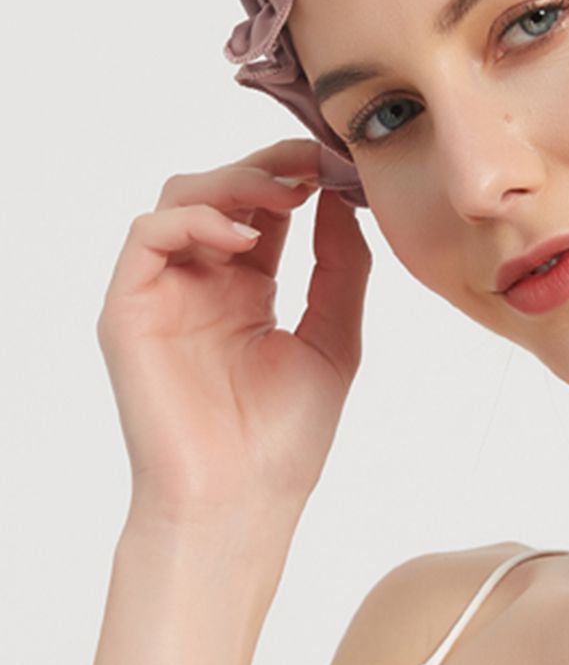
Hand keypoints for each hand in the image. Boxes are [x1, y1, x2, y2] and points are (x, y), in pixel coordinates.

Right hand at [96, 137, 370, 522]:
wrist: (240, 502)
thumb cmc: (283, 440)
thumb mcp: (334, 340)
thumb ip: (340, 268)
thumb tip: (342, 200)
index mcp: (246, 291)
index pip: (264, 209)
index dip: (298, 177)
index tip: (339, 164)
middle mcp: (201, 284)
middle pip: (221, 190)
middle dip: (269, 167)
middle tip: (313, 161)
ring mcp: (163, 294)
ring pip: (180, 198)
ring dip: (234, 182)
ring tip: (284, 196)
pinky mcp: (129, 310)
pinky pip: (147, 236)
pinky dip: (193, 219)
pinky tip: (242, 238)